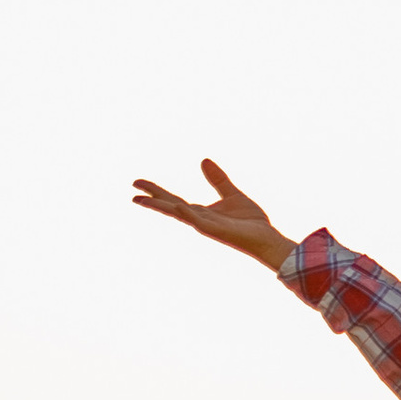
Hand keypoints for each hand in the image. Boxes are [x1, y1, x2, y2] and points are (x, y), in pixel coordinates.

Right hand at [131, 159, 293, 267]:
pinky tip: (177, 207)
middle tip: (133, 189)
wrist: (266, 239)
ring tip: (141, 200)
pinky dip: (187, 215)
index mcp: (201, 212)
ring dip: (160, 207)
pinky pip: (198, 222)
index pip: (173, 200)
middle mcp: (199, 219)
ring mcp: (205, 226)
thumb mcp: (232, 194)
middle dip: (152, 198)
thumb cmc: (251, 223)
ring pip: (178, 214)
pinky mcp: (216, 231)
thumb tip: (203, 160)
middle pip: (170, 206)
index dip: (156, 191)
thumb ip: (218, 179)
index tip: (138, 183)